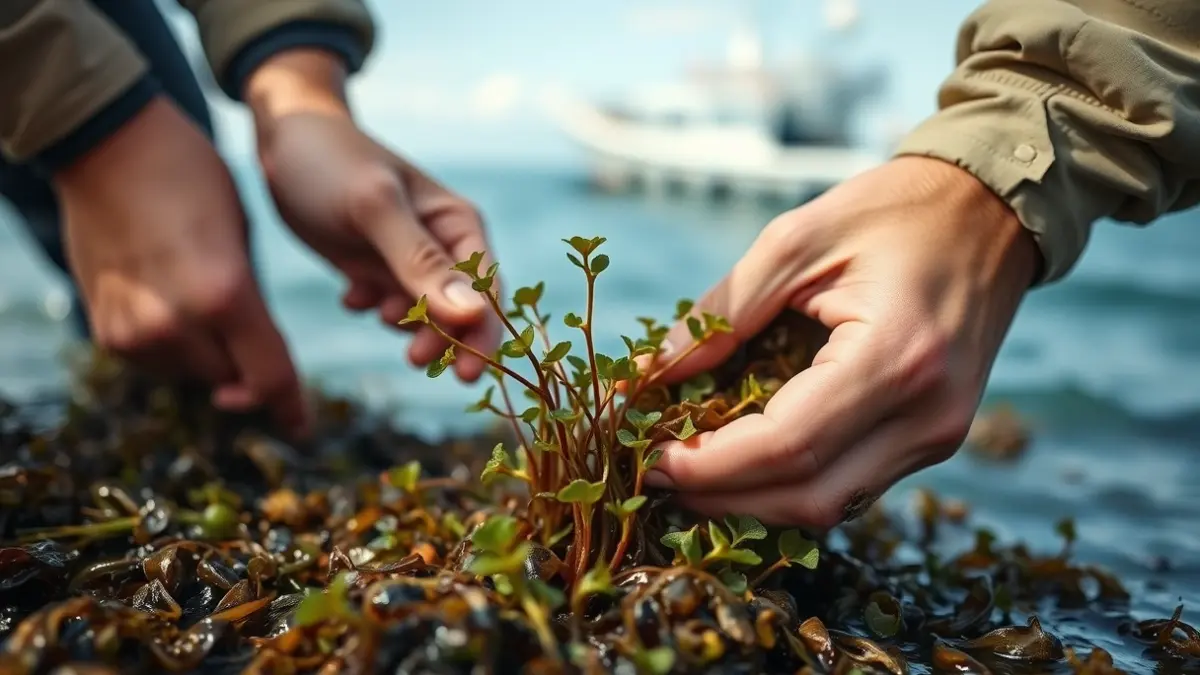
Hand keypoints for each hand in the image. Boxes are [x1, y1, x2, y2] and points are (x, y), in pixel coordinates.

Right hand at [54, 97, 306, 434]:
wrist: (108, 145)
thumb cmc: (192, 180)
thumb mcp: (242, 238)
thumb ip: (251, 305)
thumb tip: (259, 360)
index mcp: (223, 295)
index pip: (270, 376)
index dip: (290, 406)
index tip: (303, 428)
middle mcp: (175, 324)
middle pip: (234, 381)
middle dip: (251, 370)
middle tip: (255, 337)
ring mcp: (135, 332)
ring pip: (195, 374)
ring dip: (213, 358)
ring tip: (207, 302)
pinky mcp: (107, 331)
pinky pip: (158, 361)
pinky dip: (177, 347)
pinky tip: (177, 304)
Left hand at [245, 50, 499, 380]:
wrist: (282, 139)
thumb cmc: (331, 162)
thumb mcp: (374, 209)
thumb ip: (420, 262)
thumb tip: (473, 315)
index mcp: (459, 226)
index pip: (489, 292)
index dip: (484, 336)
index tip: (468, 376)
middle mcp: (443, 246)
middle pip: (463, 313)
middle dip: (443, 339)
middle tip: (412, 359)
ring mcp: (410, 260)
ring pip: (427, 316)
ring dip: (406, 325)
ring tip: (373, 307)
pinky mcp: (377, 269)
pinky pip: (390, 308)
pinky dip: (374, 309)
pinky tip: (351, 296)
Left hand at [642, 156, 1039, 527]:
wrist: (993, 212)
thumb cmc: (892, 211)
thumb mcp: (795, 241)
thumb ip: (721, 313)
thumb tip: (648, 375)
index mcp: (896, 358)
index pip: (787, 446)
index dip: (710, 464)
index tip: (650, 456)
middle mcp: (927, 415)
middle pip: (807, 498)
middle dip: (721, 497)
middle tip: (656, 474)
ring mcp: (939, 436)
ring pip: (830, 506)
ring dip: (752, 501)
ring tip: (688, 471)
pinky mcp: (935, 439)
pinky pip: (851, 486)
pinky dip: (788, 486)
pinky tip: (742, 462)